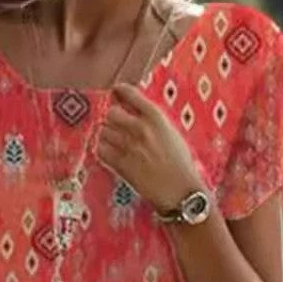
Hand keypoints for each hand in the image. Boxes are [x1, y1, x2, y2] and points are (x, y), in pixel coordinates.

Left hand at [95, 82, 205, 213]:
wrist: (180, 190)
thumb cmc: (181, 163)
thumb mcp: (171, 132)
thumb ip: (153, 121)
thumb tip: (137, 113)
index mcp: (155, 116)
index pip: (130, 93)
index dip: (120, 91)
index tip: (116, 92)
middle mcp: (140, 128)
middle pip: (111, 112)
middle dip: (113, 118)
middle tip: (117, 125)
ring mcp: (129, 146)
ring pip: (103, 131)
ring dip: (107, 135)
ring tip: (115, 142)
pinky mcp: (121, 165)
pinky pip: (101, 150)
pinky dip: (103, 150)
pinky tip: (111, 154)